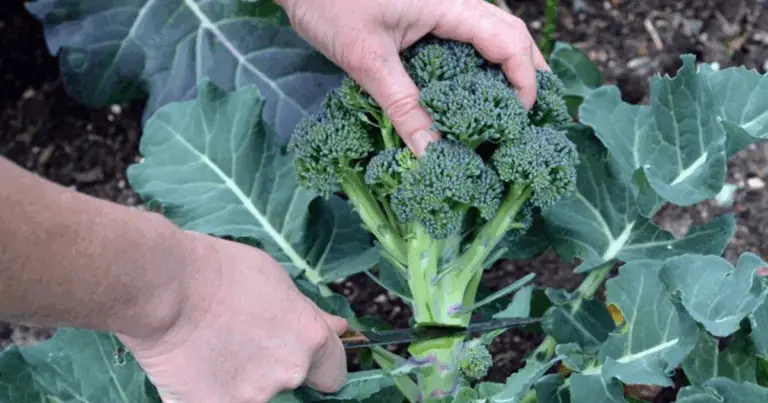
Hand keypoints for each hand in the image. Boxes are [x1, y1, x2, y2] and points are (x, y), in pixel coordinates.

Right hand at [117, 232, 347, 402]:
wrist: (166, 286)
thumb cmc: (219, 271)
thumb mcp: (276, 279)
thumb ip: (307, 313)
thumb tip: (339, 328)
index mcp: (309, 339)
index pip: (334, 373)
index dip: (321, 366)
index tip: (308, 361)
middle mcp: (287, 372)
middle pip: (291, 381)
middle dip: (273, 366)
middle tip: (242, 340)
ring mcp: (251, 396)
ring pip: (252, 394)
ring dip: (238, 378)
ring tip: (211, 346)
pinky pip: (215, 402)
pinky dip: (206, 391)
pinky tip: (191, 366)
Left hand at [277, 0, 549, 155]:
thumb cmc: (329, 2)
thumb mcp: (366, 58)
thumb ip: (402, 105)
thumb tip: (430, 153)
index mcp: (450, 4)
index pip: (510, 42)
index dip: (524, 83)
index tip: (519, 122)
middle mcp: (455, 1)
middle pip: (511, 34)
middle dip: (528, 74)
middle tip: (529, 118)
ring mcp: (442, 4)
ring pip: (492, 33)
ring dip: (506, 68)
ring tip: (510, 109)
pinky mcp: (425, 11)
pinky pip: (466, 36)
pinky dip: (479, 63)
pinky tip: (470, 92)